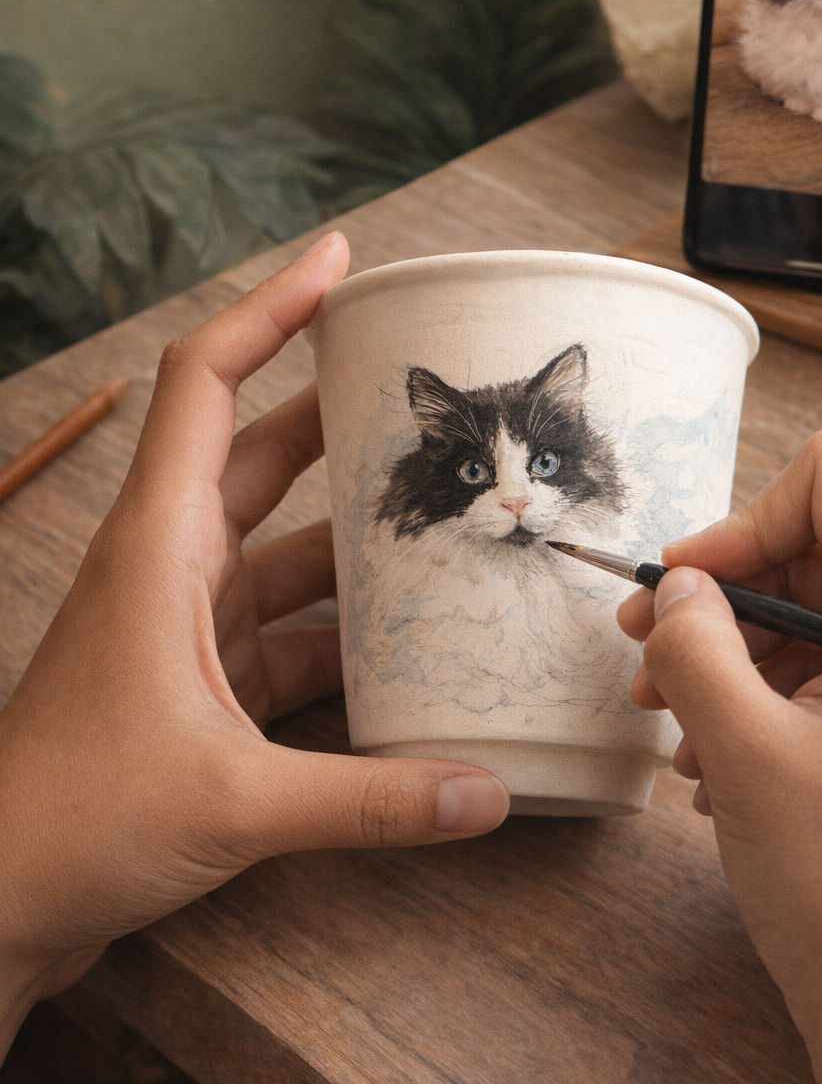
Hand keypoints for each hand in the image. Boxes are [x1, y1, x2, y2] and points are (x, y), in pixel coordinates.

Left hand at [0, 233, 508, 1055]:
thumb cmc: (73, 822)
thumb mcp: (234, 803)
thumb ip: (370, 799)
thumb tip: (487, 793)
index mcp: (159, 550)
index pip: (207, 386)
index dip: (271, 310)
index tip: (341, 261)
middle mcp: (169, 570)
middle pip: (262, 457)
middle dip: (343, 421)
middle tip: (436, 397)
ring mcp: (182, 630)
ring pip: (283, 554)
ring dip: (356, 544)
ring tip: (452, 526)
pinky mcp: (196, 689)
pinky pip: (286, 637)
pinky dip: (343, 639)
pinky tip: (410, 656)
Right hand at [618, 428, 821, 1083]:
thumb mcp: (748, 753)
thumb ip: (697, 644)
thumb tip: (678, 587)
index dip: (739, 525)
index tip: (675, 598)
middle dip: (729, 605)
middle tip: (646, 666)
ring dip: (747, 664)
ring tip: (682, 738)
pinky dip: (788, 707)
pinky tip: (729, 771)